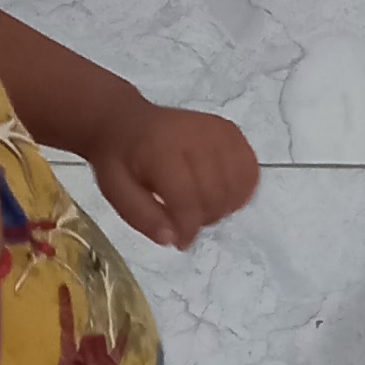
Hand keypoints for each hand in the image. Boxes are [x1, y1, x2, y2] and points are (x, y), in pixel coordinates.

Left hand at [86, 97, 259, 249]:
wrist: (126, 122)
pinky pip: (250, 168)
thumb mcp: (115, 191)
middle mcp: (195, 135)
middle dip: (205, 219)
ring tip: (202, 208)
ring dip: (224, 207)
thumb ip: (142, 217)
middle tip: (187, 223)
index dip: (188, 228)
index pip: (187, 199)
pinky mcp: (230, 131)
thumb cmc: (119, 160)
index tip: (181, 242)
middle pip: (216, 193)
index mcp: (161, 150)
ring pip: (238, 183)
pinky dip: (242, 189)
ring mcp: (217, 130)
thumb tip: (173, 240)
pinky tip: (223, 195)